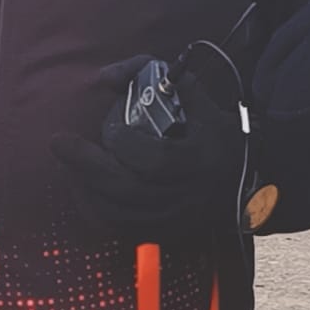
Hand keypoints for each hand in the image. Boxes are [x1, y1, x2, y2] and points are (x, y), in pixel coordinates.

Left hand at [52, 57, 246, 247]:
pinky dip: (95, 211)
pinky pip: (120, 229)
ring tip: (68, 165)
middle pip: (127, 189)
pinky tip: (83, 190)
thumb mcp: (197, 99)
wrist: (249, 182)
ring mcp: (174, 219)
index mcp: (199, 160)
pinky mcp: (164, 233)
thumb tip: (107, 76)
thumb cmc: (218, 135)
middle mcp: (186, 195)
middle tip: (60, 142)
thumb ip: (154, 77)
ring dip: (85, 188)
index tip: (111, 127)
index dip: (125, 144)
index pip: (155, 159)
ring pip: (118, 213)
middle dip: (86, 165)